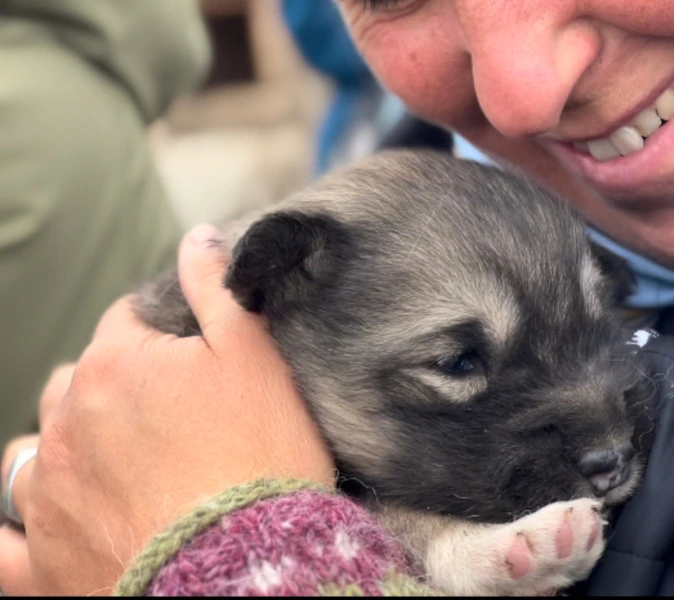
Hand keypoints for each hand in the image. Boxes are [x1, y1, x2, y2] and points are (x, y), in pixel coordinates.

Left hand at [0, 224, 335, 595]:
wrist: (246, 567)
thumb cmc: (260, 456)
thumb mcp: (256, 357)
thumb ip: (218, 290)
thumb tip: (197, 239)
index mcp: (118, 365)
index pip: (125, 323)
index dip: (161, 333)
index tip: (191, 357)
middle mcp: (68, 420)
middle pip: (76, 382)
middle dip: (110, 384)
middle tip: (164, 413)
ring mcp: (47, 492)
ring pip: (31, 448)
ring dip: (60, 445)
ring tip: (106, 462)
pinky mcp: (42, 561)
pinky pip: (0, 544)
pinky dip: (10, 528)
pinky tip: (25, 521)